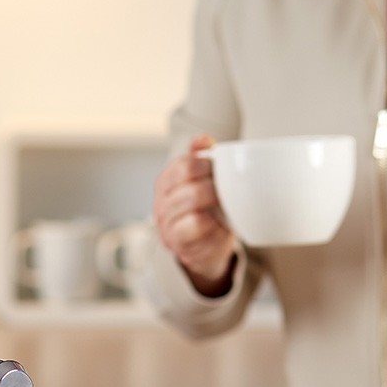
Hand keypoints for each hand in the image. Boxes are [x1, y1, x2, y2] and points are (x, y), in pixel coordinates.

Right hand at [153, 134, 236, 296]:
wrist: (204, 246)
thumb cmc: (203, 210)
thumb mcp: (201, 182)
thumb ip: (200, 158)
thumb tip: (202, 139)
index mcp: (166, 182)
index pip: (181, 165)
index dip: (203, 164)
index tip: (217, 168)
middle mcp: (162, 202)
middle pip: (186, 183)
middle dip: (210, 184)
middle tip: (224, 188)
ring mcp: (168, 223)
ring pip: (188, 202)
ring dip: (210, 200)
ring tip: (223, 202)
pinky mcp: (179, 242)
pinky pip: (193, 225)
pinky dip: (208, 221)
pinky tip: (216, 220)